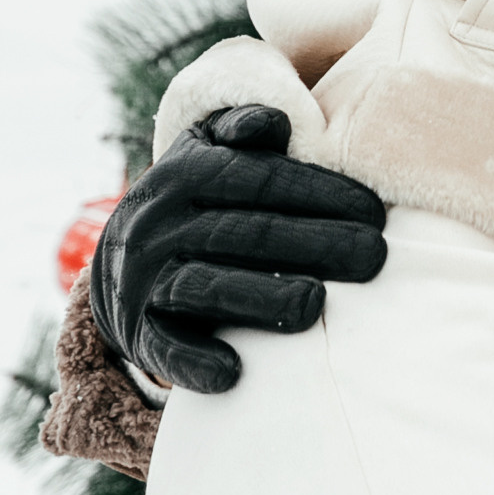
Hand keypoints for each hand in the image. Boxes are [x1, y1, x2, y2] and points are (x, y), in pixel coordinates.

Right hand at [87, 105, 388, 394]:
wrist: (118, 263)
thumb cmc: (196, 200)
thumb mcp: (207, 151)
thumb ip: (242, 130)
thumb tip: (275, 122)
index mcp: (186, 172)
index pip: (260, 179)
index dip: (320, 193)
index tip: (375, 214)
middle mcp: (161, 223)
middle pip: (244, 232)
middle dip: (315, 243)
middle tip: (373, 257)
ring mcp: (145, 278)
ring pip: (204, 287)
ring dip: (262, 299)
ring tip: (315, 304)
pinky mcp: (136, 330)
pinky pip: (163, 346)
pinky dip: (194, 361)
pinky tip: (234, 372)